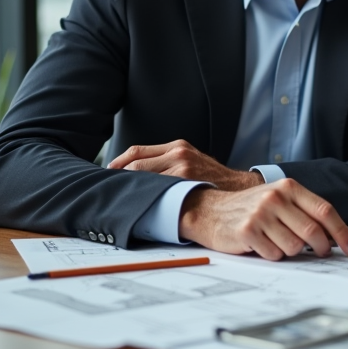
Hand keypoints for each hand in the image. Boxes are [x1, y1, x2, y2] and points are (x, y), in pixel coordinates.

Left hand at [107, 140, 263, 190]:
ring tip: (117, 195)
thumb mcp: (193, 160)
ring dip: (128, 186)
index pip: (137, 151)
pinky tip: (136, 202)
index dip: (118, 162)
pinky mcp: (186, 182)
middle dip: (118, 175)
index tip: (108, 173)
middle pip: (135, 162)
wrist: (240, 188)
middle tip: (107, 187)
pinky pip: (156, 188)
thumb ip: (170, 162)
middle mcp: (178, 153)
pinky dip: (142, 194)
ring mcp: (182, 167)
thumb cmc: (214, 178)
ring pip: (142, 176)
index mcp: (178, 146)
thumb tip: (138, 172)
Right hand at [178, 180, 347, 259]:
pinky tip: (263, 245)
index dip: (342, 232)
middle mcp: (275, 198)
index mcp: (289, 187)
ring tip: (279, 242)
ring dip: (292, 251)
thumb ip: (304, 212)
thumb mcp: (279, 199)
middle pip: (313, 231)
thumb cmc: (252, 208)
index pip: (325, 210)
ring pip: (295, 246)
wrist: (211, 210)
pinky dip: (273, 255)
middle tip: (323, 253)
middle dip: (323, 248)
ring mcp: (261, 214)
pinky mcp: (248, 231)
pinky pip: (274, 254)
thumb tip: (334, 237)